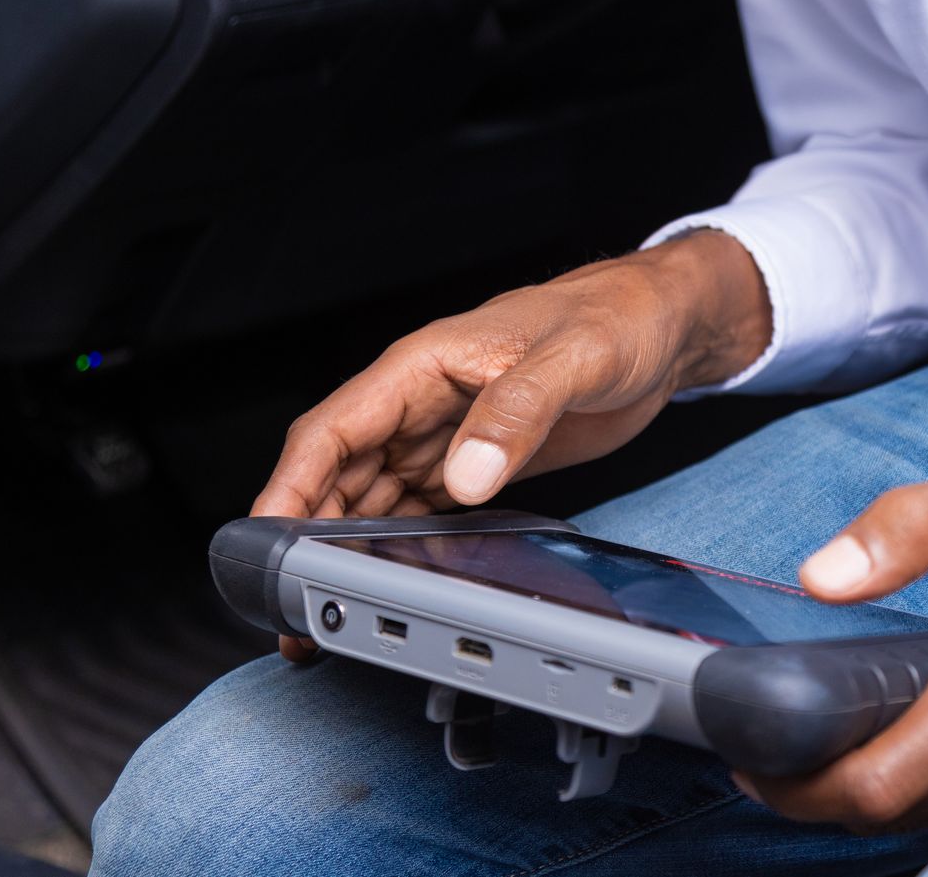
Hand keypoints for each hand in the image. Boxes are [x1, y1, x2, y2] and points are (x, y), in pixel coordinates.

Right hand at [252, 229, 768, 657]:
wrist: (663, 325)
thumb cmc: (618, 316)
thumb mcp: (574, 358)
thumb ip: (517, 413)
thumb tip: (465, 476)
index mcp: (424, 365)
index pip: (332, 429)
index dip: (289, 486)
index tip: (264, 542)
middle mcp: (422, 401)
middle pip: (338, 475)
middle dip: (306, 539)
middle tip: (296, 609)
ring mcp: (447, 433)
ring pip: (370, 498)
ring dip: (346, 550)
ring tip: (331, 612)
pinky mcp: (477, 459)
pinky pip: (418, 508)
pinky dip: (397, 546)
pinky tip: (393, 583)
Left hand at [737, 454, 927, 830]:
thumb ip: (900, 530)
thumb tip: (818, 577)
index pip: (880, 784)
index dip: (803, 788)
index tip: (754, 760)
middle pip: (902, 814)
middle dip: (823, 797)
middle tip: (769, 757)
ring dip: (874, 799)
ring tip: (817, 754)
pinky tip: (895, 752)